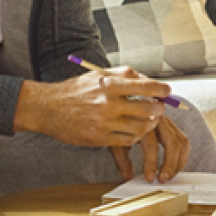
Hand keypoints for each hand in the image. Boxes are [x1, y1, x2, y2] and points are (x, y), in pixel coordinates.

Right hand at [13, 66, 171, 148]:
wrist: (49, 108)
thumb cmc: (76, 90)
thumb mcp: (99, 75)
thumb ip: (125, 75)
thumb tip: (148, 81)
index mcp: (110, 84)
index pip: (147, 87)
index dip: (162, 90)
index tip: (167, 92)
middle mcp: (109, 103)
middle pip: (149, 109)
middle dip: (159, 109)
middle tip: (160, 108)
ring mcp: (105, 122)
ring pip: (141, 127)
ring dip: (150, 124)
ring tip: (149, 120)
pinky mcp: (100, 138)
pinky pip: (128, 140)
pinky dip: (136, 136)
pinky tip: (134, 131)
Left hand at [110, 114, 190, 182]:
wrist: (124, 110)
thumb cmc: (120, 126)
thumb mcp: (116, 141)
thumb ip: (122, 160)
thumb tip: (127, 178)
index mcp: (142, 121)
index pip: (151, 144)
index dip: (151, 163)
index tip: (149, 178)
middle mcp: (158, 120)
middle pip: (172, 142)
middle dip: (170, 164)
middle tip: (163, 179)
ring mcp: (167, 122)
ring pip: (182, 142)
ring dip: (178, 162)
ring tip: (169, 176)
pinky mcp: (173, 127)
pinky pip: (183, 142)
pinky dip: (182, 156)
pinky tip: (174, 168)